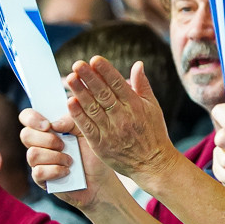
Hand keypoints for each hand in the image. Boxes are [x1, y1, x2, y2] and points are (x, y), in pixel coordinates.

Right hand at [19, 108, 121, 211]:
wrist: (100, 178)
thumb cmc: (92, 152)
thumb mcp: (86, 131)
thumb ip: (71, 121)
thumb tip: (54, 124)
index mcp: (47, 128)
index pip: (27, 117)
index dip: (32, 118)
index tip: (48, 125)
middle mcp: (39, 144)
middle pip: (26, 135)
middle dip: (47, 139)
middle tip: (64, 145)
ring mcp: (37, 162)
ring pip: (32, 154)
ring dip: (55, 156)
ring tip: (70, 160)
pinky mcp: (40, 179)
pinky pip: (39, 172)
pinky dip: (56, 171)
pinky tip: (67, 171)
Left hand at [65, 58, 178, 181]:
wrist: (153, 164)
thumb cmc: (154, 133)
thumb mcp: (153, 107)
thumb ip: (142, 85)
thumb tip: (137, 64)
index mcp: (136, 106)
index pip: (118, 84)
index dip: (106, 71)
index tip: (95, 59)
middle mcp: (123, 117)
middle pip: (103, 94)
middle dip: (90, 78)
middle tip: (78, 64)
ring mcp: (111, 131)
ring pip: (93, 108)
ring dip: (80, 92)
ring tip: (70, 78)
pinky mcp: (100, 144)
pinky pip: (87, 127)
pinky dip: (78, 115)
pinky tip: (70, 102)